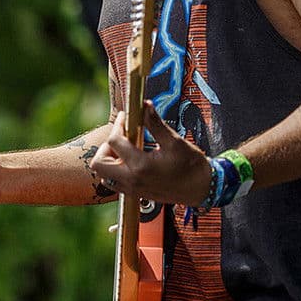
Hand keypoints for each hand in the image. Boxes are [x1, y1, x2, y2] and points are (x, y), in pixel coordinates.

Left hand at [89, 101, 210, 205]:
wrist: (202, 189)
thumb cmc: (191, 166)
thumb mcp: (174, 141)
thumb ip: (155, 123)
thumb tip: (144, 106)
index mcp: (140, 166)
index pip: (114, 142)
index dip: (118, 125)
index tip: (126, 117)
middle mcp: (132, 180)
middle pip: (98, 164)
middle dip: (106, 147)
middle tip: (121, 136)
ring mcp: (133, 190)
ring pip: (104, 176)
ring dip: (109, 160)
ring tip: (127, 148)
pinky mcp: (136, 194)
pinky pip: (115, 183)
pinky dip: (116, 170)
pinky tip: (132, 159)